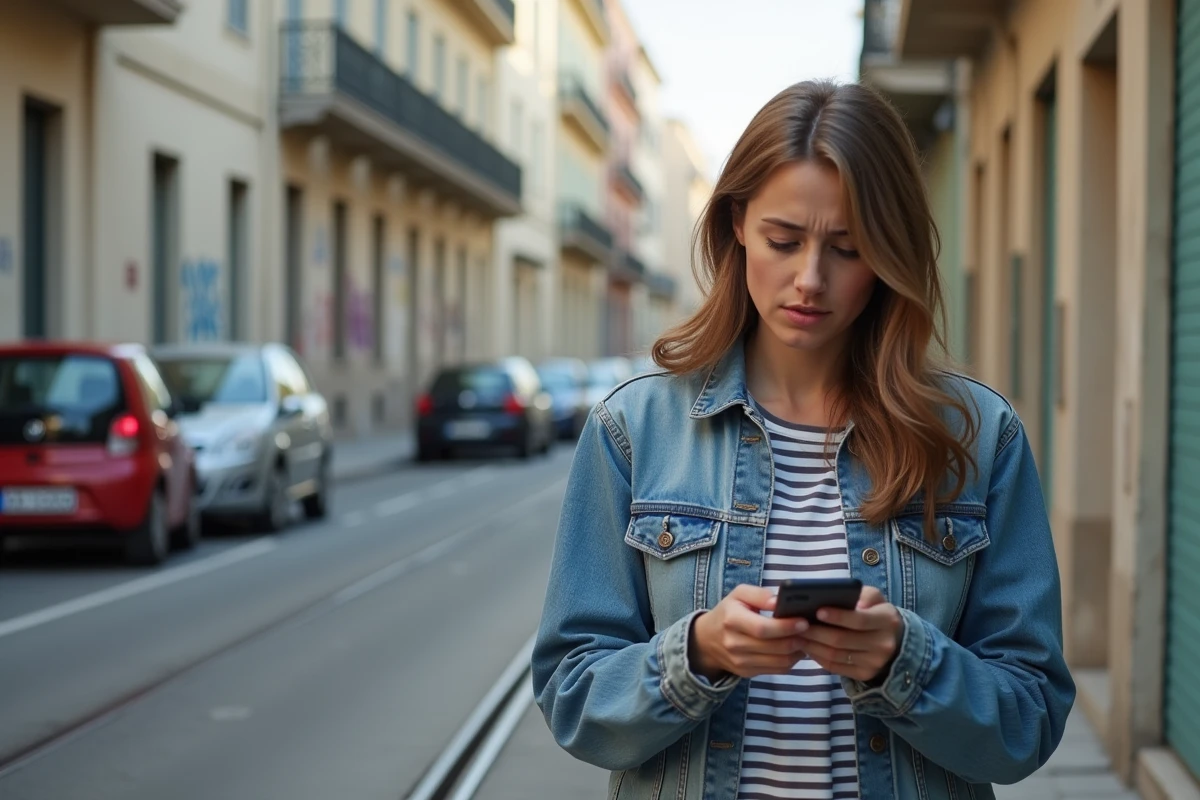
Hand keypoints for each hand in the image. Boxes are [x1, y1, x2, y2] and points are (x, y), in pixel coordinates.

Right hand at [688, 584, 808, 681]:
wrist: (707, 639)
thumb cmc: (728, 612)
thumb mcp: (739, 595)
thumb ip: (759, 594)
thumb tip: (778, 601)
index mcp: (732, 620)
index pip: (763, 628)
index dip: (785, 627)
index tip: (803, 622)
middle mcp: (734, 644)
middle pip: (773, 647)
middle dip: (796, 640)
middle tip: (810, 630)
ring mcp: (740, 662)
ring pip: (779, 662)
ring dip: (797, 652)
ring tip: (805, 639)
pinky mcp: (747, 673)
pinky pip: (776, 670)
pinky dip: (790, 661)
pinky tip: (795, 650)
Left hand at [795, 585, 903, 683]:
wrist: (894, 641)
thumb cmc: (875, 612)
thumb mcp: (875, 598)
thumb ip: (863, 594)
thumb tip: (848, 602)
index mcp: (887, 620)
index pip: (859, 619)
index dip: (837, 616)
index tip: (817, 611)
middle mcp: (883, 644)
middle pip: (842, 640)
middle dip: (816, 632)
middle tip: (798, 624)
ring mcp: (874, 663)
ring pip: (835, 655)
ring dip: (812, 645)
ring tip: (797, 635)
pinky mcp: (864, 674)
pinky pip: (835, 667)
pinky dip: (818, 657)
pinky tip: (808, 647)